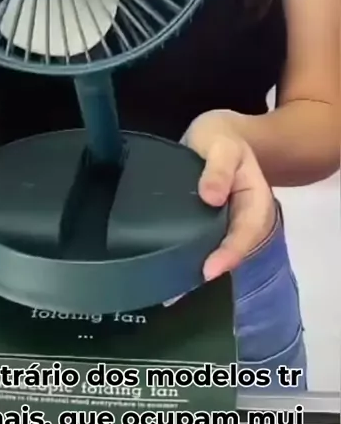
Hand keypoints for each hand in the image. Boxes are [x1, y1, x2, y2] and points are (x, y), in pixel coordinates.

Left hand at [185, 111, 276, 280]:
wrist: (216, 134)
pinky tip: (166, 269)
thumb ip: (219, 169)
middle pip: (232, 251)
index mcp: (256, 203)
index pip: (245, 234)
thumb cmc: (222, 138)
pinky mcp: (207, 225)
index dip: (229, 254)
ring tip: (171, 288)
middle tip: (180, 289)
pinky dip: (186, 257)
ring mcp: (225, 225)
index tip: (208, 270)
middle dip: (210, 270)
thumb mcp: (223, 146)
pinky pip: (200, 243)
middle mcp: (243, 220)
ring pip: (215, 251)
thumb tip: (211, 198)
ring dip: (195, 268)